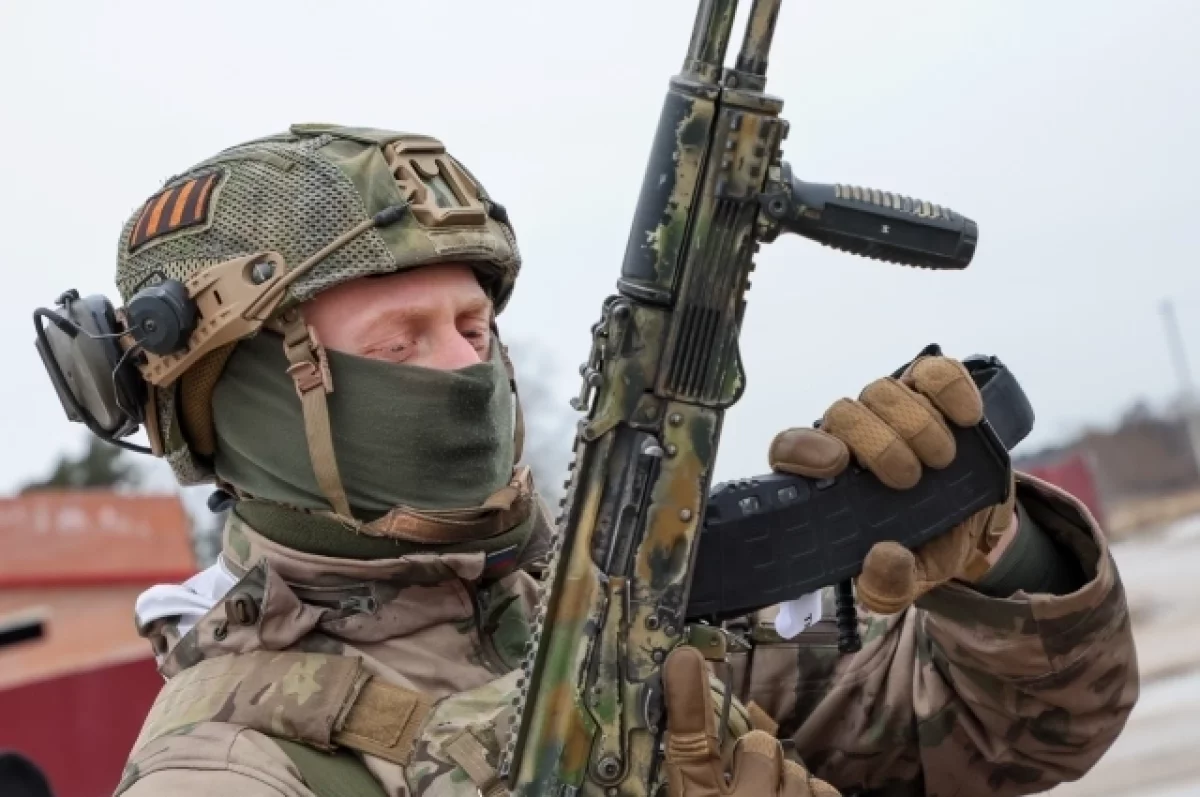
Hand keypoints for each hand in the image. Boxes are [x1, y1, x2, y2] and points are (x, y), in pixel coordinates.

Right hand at [663, 646, 840, 796]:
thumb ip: (694, 782)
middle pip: (759, 745)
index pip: (690, 746)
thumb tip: (691, 752)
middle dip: (756, 757)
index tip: (685, 657)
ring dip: (786, 783)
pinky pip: (824, 789)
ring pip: (796, 768)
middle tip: (749, 783)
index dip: (689, 697)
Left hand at [768, 353, 1015, 613]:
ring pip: (883, 390)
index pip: (791, 447)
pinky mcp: (932, 390)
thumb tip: (883, 556)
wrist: (978, 523)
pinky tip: (966, 418)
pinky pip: (933, 371)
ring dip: (916, 424)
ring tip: (942, 460)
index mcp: (830, 479)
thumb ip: (888, 584)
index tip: (837, 465)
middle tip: (911, 478)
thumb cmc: (926, 543)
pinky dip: (949, 389)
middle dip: (880, 445)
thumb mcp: (908, 578)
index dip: (806, 449)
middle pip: (843, 413)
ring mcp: (892, 408)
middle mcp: (853, 435)